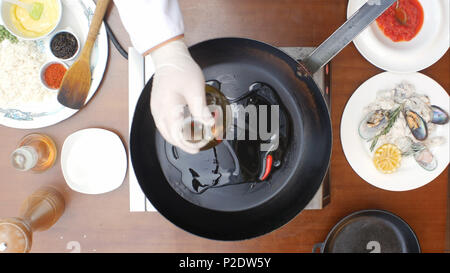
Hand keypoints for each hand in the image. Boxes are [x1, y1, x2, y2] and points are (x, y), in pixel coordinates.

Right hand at [150, 39, 213, 153]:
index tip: (199, 146)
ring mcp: (156, 109)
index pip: (177, 136)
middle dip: (183, 144)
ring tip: (189, 141)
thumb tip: (209, 123)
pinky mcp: (157, 105)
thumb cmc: (180, 69)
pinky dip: (172, 131)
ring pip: (165, 132)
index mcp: (168, 109)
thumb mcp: (196, 90)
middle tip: (196, 146)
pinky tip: (180, 129)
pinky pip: (163, 124)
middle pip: (169, 136)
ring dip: (177, 139)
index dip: (189, 144)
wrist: (169, 57)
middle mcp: (159, 111)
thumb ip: (202, 109)